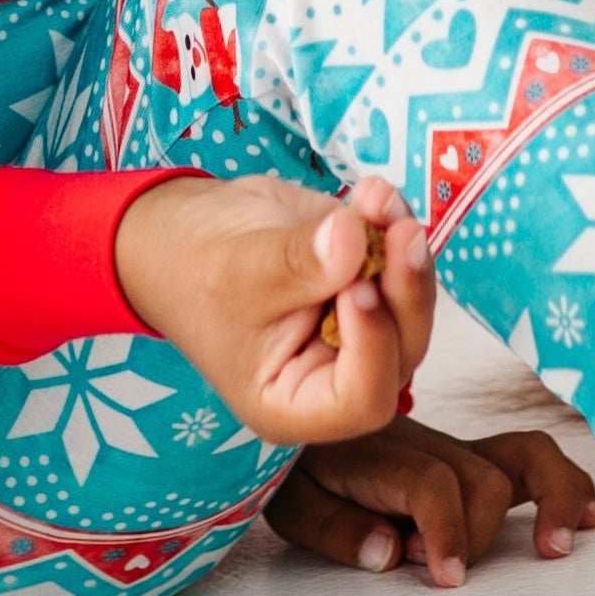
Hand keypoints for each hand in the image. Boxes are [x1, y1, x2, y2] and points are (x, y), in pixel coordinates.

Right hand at [112, 171, 433, 451]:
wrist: (184, 228)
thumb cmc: (194, 266)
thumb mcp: (239, 269)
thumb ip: (298, 264)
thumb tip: (353, 238)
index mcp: (294, 402)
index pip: (362, 400)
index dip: (374, 347)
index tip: (357, 288)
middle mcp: (333, 374)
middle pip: (401, 350)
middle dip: (405, 289)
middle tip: (398, 232)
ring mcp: (354, 328)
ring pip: (410, 305)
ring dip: (405, 249)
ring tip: (376, 197)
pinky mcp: (364, 282)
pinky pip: (399, 263)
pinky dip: (394, 225)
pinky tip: (373, 193)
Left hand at [271, 414, 594, 585]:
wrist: (300, 408)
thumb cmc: (298, 466)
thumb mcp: (291, 502)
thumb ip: (336, 529)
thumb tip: (389, 553)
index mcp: (378, 452)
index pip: (431, 484)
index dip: (446, 532)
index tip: (447, 577)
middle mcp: (427, 443)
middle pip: (479, 480)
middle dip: (474, 535)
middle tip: (444, 573)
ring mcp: (456, 446)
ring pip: (520, 459)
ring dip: (547, 501)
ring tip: (557, 547)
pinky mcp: (472, 456)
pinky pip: (528, 457)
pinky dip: (562, 483)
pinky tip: (587, 517)